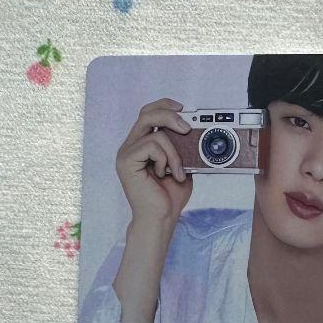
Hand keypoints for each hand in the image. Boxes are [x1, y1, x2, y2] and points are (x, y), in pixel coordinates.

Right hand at [115, 98, 193, 227]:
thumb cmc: (170, 195)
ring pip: (156, 133)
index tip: (183, 108)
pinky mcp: (126, 161)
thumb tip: (197, 130)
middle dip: (170, 115)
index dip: (164, 106)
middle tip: (187, 128)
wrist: (162, 217)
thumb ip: (184, 148)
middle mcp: (131, 145)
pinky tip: (165, 174)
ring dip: (175, 152)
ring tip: (177, 171)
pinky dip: (166, 159)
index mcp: (142, 144)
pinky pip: (152, 146)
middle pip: (147, 114)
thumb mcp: (183, 165)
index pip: (148, 114)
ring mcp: (126, 153)